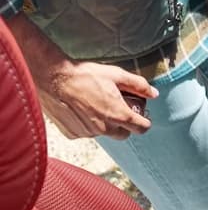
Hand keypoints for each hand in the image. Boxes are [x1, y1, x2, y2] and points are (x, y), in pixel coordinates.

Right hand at [9, 16, 156, 139]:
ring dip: (105, 123)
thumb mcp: (117, 75)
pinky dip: (88, 124)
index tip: (140, 114)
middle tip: (118, 107)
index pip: (142, 128)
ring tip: (96, 104)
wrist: (52, 78)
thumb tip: (153, 93)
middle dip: (125, 123)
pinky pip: (86, 132)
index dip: (144, 121)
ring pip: (104, 133)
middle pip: (124, 134)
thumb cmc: (84, 75)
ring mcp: (87, 133)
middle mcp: (104, 128)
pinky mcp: (72, 133)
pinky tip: (82, 109)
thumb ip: (138, 85)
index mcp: (118, 115)